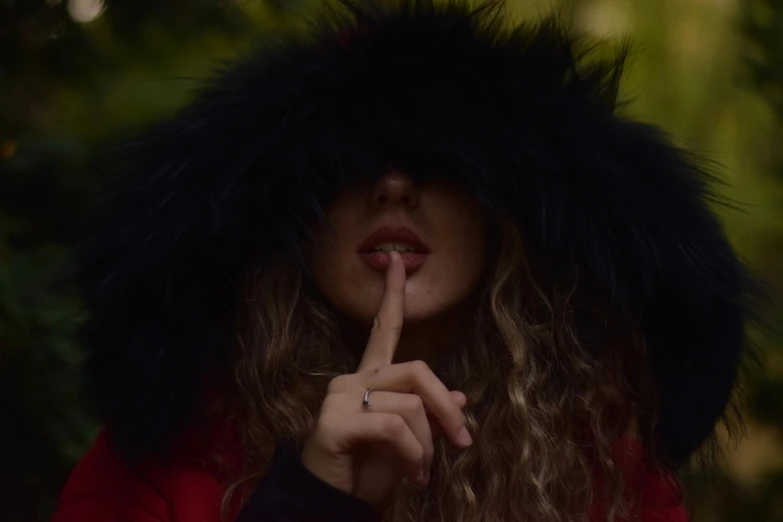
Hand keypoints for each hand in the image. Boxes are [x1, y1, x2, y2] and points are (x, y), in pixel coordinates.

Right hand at [300, 251, 472, 505]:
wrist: (337, 504)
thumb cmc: (371, 471)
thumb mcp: (412, 442)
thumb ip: (430, 416)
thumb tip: (462, 397)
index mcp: (371, 377)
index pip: (385, 328)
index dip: (392, 293)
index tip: (397, 259)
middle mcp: (354, 378)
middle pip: (418, 371)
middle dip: (447, 408)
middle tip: (462, 442)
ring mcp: (341, 396)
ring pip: (411, 405)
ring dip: (428, 446)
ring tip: (423, 472)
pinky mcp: (335, 420)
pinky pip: (393, 427)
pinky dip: (413, 454)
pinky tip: (413, 475)